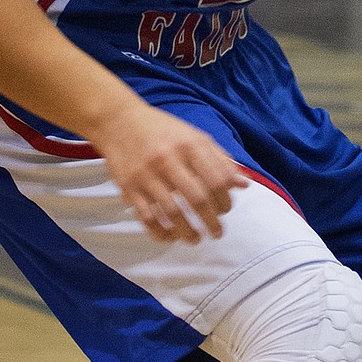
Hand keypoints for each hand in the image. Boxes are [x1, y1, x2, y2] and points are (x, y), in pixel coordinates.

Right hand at [96, 98, 249, 243]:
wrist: (118, 121)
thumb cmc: (162, 130)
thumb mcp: (195, 137)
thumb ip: (220, 160)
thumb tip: (243, 185)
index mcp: (189, 145)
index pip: (217, 179)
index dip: (226, 200)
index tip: (226, 209)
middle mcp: (168, 160)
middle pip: (197, 199)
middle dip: (211, 222)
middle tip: (217, 233)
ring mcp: (147, 175)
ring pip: (172, 212)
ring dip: (188, 232)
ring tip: (196, 240)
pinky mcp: (129, 187)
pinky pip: (147, 217)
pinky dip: (160, 232)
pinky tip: (170, 237)